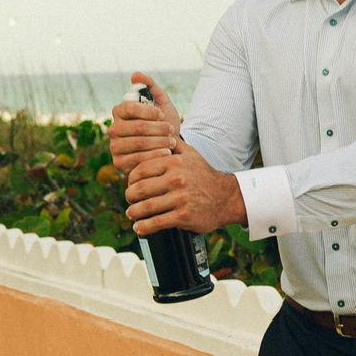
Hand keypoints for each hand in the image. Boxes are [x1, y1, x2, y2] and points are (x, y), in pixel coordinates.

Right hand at [108, 71, 182, 171]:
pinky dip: (155, 156)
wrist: (168, 148)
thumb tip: (135, 75)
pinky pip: (137, 160)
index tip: (163, 115)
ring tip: (172, 142)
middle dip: (159, 129)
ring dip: (159, 142)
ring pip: (138, 143)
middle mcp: (113, 129)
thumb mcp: (161, 103)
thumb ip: (150, 86)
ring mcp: (115, 147)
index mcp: (120, 111)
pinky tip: (167, 153)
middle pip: (136, 127)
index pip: (129, 107)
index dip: (148, 111)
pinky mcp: (119, 163)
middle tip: (172, 130)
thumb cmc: (163, 123)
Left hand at [124, 145, 243, 237]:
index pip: (141, 170)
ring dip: (134, 212)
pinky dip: (144, 227)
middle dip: (130, 196)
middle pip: (141, 189)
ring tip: (131, 213)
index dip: (131, 179)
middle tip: (129, 199)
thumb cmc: (204, 174)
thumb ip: (173, 142)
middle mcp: (176, 179)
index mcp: (174, 163)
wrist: (226, 197)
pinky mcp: (183, 216)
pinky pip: (157, 222)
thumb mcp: (191, 153)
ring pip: (146, 207)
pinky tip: (139, 228)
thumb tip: (159, 127)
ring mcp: (180, 199)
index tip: (130, 184)